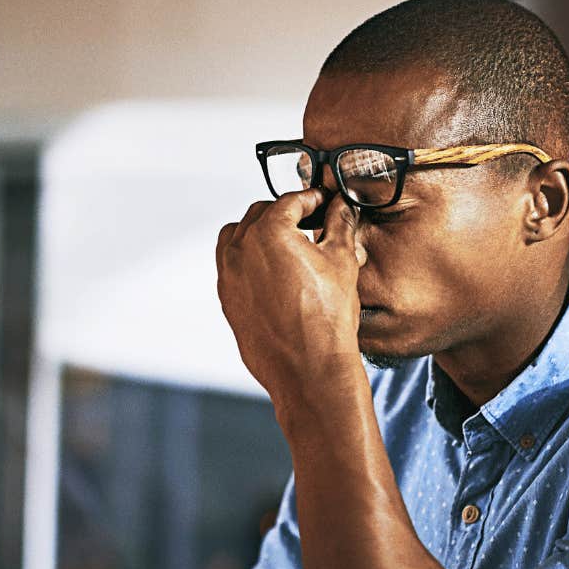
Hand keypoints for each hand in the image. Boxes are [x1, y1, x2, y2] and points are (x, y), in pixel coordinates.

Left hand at [215, 188, 366, 405]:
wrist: (309, 369)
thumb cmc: (326, 319)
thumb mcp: (341, 261)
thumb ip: (339, 225)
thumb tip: (340, 208)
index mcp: (268, 232)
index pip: (291, 201)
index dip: (312, 198)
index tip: (323, 202)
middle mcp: (240, 250)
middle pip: (260, 214)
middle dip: (285, 213)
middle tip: (310, 221)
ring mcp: (228, 276)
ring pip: (238, 238)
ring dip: (260, 233)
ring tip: (287, 245)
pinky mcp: (226, 299)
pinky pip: (232, 267)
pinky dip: (249, 260)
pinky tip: (274, 272)